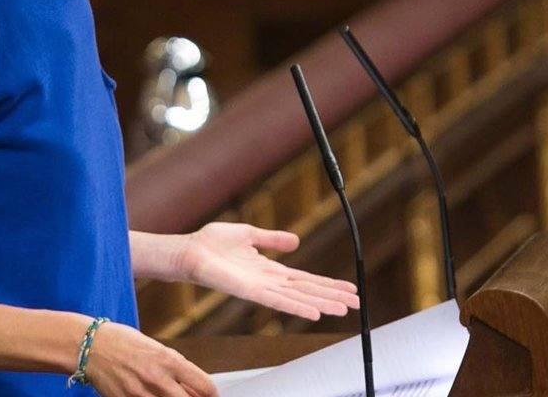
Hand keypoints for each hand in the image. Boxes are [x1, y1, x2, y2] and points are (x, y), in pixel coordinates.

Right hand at [86, 321, 214, 396]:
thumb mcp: (156, 349)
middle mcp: (158, 379)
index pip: (205, 386)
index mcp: (169, 360)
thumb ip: (176, 369)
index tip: (211, 396)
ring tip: (169, 394)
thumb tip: (194, 389)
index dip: (212, 395)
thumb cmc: (124, 342)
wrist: (91, 346)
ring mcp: (141, 394)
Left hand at [179, 222, 359, 320]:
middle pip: (307, 291)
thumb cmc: (212, 243)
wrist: (190, 251)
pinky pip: (278, 301)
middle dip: (332, 297)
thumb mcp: (249, 235)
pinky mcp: (250, 292)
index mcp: (270, 270)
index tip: (349, 288)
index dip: (327, 284)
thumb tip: (296, 241)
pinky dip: (297, 307)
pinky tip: (314, 313)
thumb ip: (272, 240)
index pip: (305, 280)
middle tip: (357, 304)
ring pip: (298, 299)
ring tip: (343, 310)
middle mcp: (269, 282)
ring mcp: (260, 289)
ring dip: (321, 304)